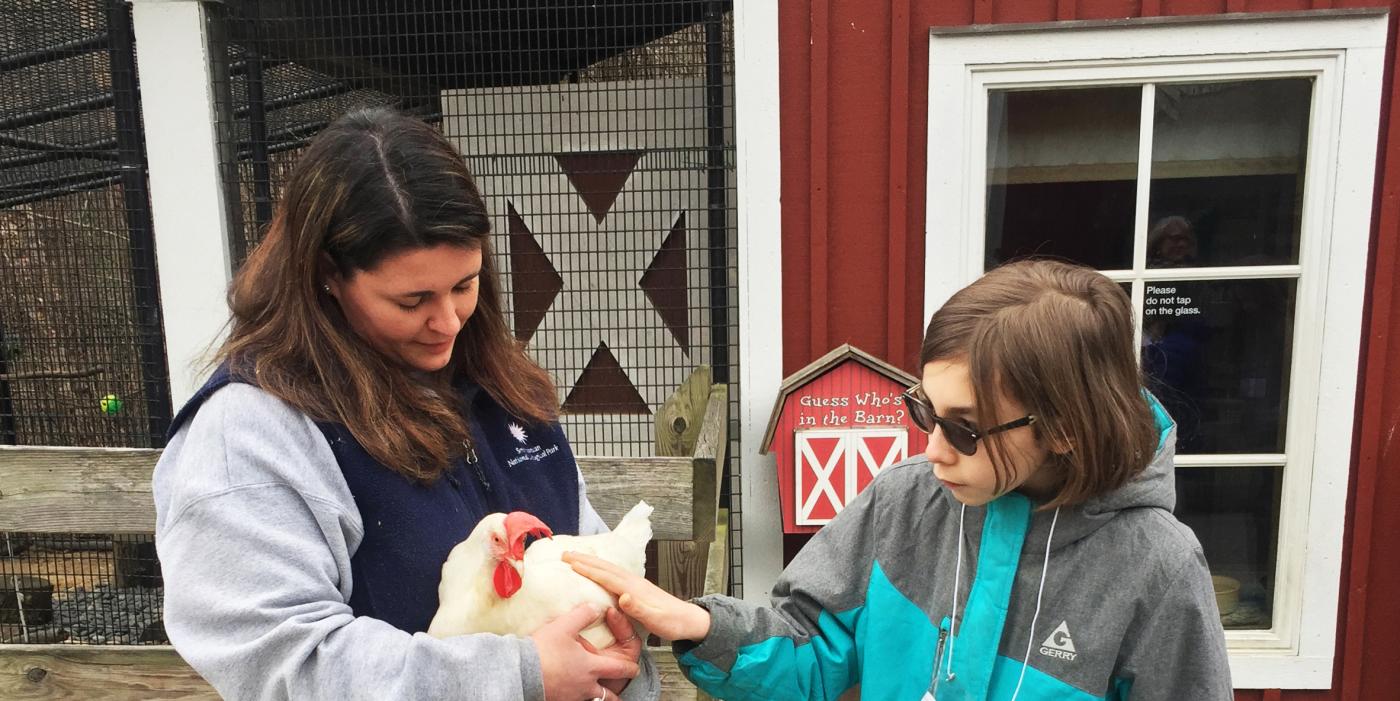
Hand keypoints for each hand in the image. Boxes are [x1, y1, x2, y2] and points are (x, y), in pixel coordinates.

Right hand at [532, 603, 639, 700]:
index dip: (629, 668)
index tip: (634, 668)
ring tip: (596, 695)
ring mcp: (572, 696)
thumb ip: (583, 614)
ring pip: (593, 700)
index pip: (620, 669)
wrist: (520, 672)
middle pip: (609, 695)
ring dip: (597, 697)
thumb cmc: (543, 650)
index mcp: (591, 666)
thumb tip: (596, 607)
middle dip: (616, 693)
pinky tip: (570, 691)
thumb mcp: (565, 626)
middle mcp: (585, 685)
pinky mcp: (558, 700)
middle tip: (619, 691)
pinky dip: (577, 697)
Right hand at [564, 551, 710, 641]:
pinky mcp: (636, 587)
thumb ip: (639, 608)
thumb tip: (623, 596)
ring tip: (575, 557)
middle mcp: (633, 582)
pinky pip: (613, 574)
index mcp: (634, 589)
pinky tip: (596, 570)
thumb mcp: (656, 619)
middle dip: (585, 560)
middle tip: (565, 554)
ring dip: (591, 561)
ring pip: (608, 568)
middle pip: (605, 567)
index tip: (570, 563)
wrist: (688, 620)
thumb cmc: (671, 622)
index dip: (588, 570)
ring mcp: (635, 583)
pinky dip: (600, 568)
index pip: (607, 577)